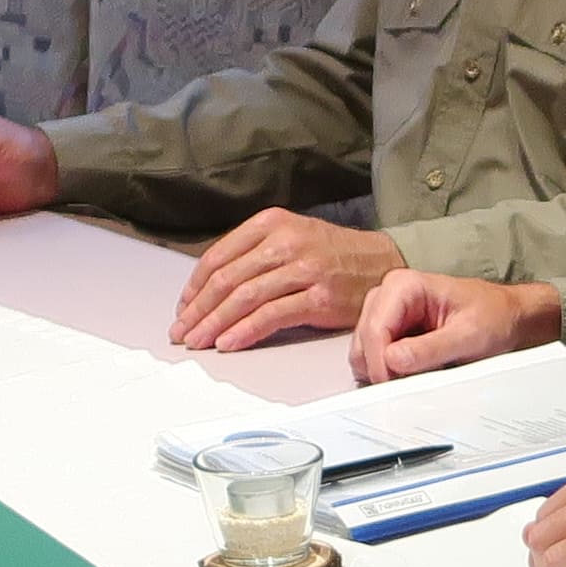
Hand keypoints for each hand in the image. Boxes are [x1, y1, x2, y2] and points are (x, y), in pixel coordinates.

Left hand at [170, 209, 402, 351]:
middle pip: (227, 279)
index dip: (194, 287)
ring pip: (244, 298)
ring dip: (215, 324)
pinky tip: (229, 342)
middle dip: (198, 310)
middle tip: (182, 331)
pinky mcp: (319, 298)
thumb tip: (213, 287)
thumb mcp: (291, 237)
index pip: (219, 256)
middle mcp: (286, 243)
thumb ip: (254, 254)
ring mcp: (303, 270)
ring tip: (199, 341)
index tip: (184, 308)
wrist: (383, 262)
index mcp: (272, 224)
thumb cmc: (334, 255)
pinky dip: (245, 331)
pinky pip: (271, 316)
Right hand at [352, 269, 559, 380]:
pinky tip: (413, 374)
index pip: (375, 329)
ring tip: (418, 378)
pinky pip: (374, 358)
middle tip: (409, 387)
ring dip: (383, 372)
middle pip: (363, 341)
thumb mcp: (469, 336)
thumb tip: (392, 361)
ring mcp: (385, 313)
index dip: (380, 363)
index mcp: (404, 286)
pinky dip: (387, 372)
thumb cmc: (493, 318)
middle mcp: (388, 295)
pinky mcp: (389, 332)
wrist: (507, 317)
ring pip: (364, 352)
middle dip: (381, 369)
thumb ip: (430, 349)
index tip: (394, 388)